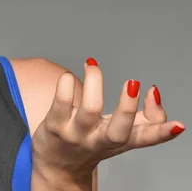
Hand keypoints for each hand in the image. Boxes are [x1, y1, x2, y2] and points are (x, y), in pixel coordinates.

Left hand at [31, 57, 184, 187]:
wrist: (58, 167)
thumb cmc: (91, 144)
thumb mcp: (121, 135)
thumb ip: (145, 117)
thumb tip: (153, 92)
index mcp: (120, 141)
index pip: (144, 139)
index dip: (162, 133)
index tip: (179, 125)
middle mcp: (99, 140)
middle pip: (118, 131)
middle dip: (128, 108)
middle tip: (133, 83)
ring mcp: (76, 134)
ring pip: (89, 112)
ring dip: (94, 85)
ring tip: (93, 64)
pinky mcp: (54, 126)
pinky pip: (60, 105)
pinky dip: (65, 88)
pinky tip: (66, 77)